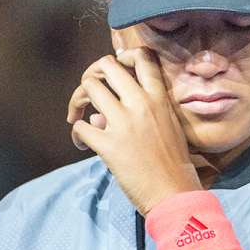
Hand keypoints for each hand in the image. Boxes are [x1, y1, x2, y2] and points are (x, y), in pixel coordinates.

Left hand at [68, 47, 201, 214]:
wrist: (173, 192)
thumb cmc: (173, 163)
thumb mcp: (165, 128)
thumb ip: (137, 114)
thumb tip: (100, 116)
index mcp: (159, 98)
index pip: (142, 58)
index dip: (123, 57)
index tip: (114, 73)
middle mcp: (141, 104)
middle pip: (106, 66)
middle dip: (90, 76)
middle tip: (88, 95)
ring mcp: (124, 123)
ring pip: (89, 88)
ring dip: (77, 101)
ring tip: (77, 118)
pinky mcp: (109, 145)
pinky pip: (80, 127)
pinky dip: (76, 135)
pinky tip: (82, 146)